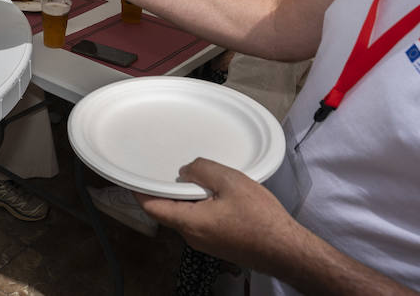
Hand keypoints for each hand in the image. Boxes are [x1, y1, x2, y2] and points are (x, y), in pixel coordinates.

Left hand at [136, 158, 308, 274]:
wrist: (286, 250)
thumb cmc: (261, 219)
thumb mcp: (231, 182)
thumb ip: (203, 170)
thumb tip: (185, 171)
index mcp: (190, 222)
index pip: (152, 207)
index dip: (139, 190)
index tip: (133, 175)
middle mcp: (193, 237)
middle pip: (169, 211)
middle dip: (168, 189)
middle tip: (175, 169)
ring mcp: (206, 243)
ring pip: (186, 215)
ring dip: (189, 197)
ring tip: (203, 179)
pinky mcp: (219, 244)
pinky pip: (201, 221)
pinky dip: (202, 206)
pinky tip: (218, 195)